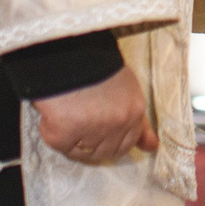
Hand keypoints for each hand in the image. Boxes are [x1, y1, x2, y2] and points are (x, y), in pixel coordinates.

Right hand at [33, 65, 157, 165]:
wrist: (67, 52)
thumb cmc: (95, 65)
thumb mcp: (126, 89)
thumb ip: (139, 122)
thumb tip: (152, 147)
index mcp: (134, 111)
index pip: (127, 143)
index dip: (110, 140)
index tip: (98, 133)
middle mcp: (117, 124)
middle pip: (104, 152)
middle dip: (91, 142)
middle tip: (78, 119)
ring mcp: (91, 131)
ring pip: (80, 152)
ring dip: (71, 139)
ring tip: (66, 112)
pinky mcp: (64, 134)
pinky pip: (58, 144)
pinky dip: (52, 130)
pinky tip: (54, 112)